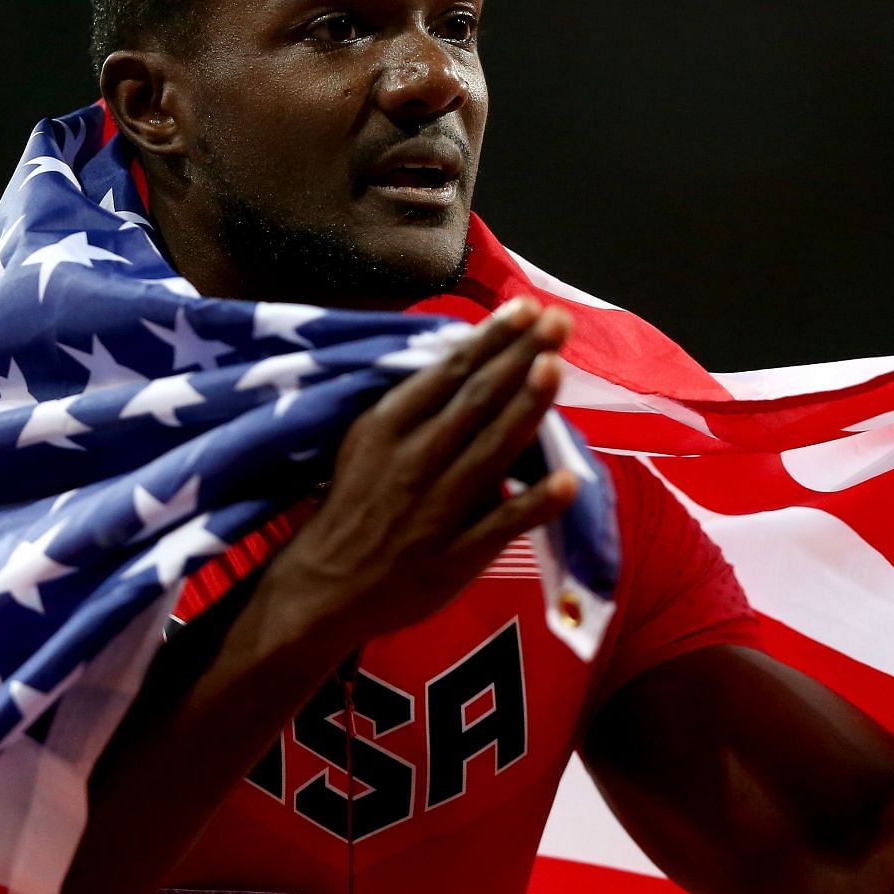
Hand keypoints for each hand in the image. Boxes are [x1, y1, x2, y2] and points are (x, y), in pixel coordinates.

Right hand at [262, 297, 579, 647]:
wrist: (324, 586)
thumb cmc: (354, 504)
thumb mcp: (367, 442)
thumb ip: (413, 407)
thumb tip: (466, 361)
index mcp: (390, 426)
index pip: (450, 372)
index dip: (492, 338)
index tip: (526, 308)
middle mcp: (415, 459)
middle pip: (477, 399)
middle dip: (520, 355)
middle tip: (558, 319)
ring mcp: (437, 507)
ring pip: (492, 449)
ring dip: (527, 408)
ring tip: (556, 368)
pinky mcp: (456, 554)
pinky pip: (502, 522)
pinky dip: (535, 502)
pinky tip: (569, 480)